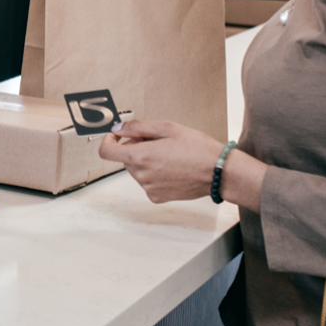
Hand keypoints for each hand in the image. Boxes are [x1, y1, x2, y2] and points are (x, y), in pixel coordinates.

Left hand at [98, 119, 231, 203]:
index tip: (116, 136)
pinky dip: (154, 174)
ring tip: (169, 155)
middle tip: (157, 141)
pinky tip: (172, 168)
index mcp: (140, 156)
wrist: (219, 172)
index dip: (108, 141)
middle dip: (135, 147)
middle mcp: (141, 175)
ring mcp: (149, 188)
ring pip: (137, 170)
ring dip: (146, 161)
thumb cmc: (197, 148)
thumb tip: (117, 128)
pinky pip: (147, 182)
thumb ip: (137, 127)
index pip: (107, 152)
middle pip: (125, 159)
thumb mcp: (166, 128)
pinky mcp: (158, 197)